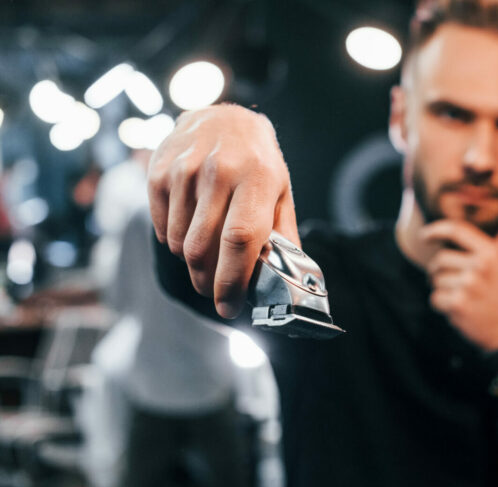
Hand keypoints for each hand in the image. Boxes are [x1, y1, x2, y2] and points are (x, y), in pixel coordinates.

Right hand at [148, 104, 298, 318]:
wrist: (222, 117)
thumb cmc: (257, 162)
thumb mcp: (280, 192)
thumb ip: (283, 236)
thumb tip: (287, 283)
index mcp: (257, 178)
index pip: (240, 240)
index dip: (232, 281)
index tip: (229, 307)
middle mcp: (220, 171)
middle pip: (204, 249)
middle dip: (208, 283)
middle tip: (216, 292)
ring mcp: (185, 170)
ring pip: (180, 244)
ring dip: (192, 263)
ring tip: (207, 255)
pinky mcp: (159, 172)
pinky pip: (162, 228)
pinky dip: (175, 243)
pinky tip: (190, 231)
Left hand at [421, 217, 497, 350]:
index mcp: (492, 253)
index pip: (457, 230)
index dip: (436, 230)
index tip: (425, 235)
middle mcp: (480, 266)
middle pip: (440, 259)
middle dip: (438, 271)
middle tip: (449, 282)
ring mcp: (468, 285)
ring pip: (436, 281)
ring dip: (442, 290)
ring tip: (461, 298)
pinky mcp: (458, 304)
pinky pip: (435, 299)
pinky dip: (442, 306)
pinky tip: (458, 310)